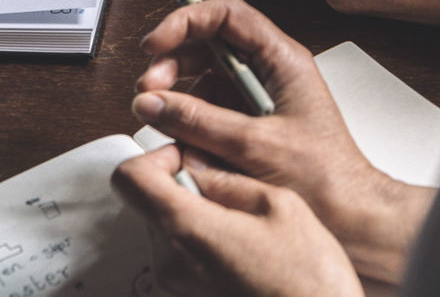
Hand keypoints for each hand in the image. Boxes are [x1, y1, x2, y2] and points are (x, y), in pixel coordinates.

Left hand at [112, 145, 361, 296]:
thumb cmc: (309, 282)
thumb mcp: (280, 207)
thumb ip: (228, 179)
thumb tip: (198, 164)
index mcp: (188, 230)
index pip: (130, 178)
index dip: (158, 156)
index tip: (190, 157)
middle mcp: (170, 262)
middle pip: (148, 199)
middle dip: (182, 183)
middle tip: (229, 188)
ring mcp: (176, 285)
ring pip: (165, 224)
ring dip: (194, 211)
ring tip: (244, 223)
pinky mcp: (187, 296)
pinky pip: (180, 251)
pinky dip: (202, 237)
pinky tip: (243, 246)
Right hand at [129, 0, 435, 282]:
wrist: (352, 217)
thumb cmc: (325, 179)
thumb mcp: (253, 145)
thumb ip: (199, 121)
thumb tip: (153, 103)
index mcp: (282, 60)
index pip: (227, 15)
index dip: (185, 22)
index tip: (155, 45)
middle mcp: (270, 72)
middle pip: (209, 44)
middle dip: (173, 62)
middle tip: (148, 90)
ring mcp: (259, 98)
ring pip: (205, 78)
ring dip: (176, 93)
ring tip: (155, 115)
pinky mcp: (250, 124)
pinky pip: (210, 109)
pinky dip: (188, 120)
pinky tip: (176, 138)